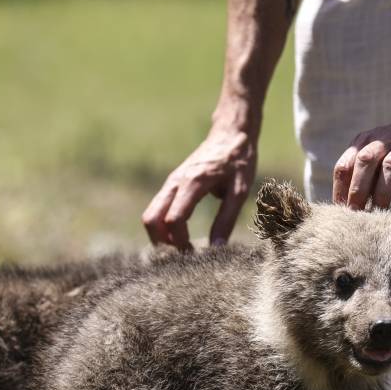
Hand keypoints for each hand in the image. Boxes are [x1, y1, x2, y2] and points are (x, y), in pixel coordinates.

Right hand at [142, 127, 256, 249]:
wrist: (230, 133)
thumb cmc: (238, 161)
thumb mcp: (240, 192)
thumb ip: (226, 220)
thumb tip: (216, 248)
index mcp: (192, 183)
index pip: (174, 219)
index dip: (181, 242)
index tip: (196, 254)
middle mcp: (175, 182)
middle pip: (151, 219)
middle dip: (162, 243)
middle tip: (183, 255)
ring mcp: (170, 183)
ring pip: (150, 215)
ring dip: (161, 236)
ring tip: (183, 248)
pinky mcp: (172, 185)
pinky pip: (158, 209)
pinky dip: (163, 226)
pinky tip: (181, 236)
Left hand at [332, 110, 390, 216]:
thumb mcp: (376, 151)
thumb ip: (362, 172)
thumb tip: (346, 206)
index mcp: (364, 141)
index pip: (344, 166)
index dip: (339, 192)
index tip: (340, 215)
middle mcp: (383, 141)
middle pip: (364, 163)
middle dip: (357, 192)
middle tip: (356, 218)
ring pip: (389, 169)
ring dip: (381, 194)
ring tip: (378, 217)